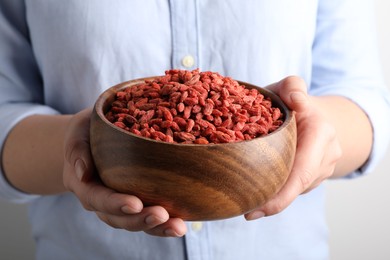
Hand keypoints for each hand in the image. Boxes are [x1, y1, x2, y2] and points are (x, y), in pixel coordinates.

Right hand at [62, 108, 186, 236]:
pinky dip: (164, 223)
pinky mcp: (137, 202)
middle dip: (141, 220)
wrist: (92, 139)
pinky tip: (182, 222)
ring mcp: (120, 205)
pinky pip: (148, 215)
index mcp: (85, 185)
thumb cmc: (86, 132)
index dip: (116, 204)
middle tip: (162, 216)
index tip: (135, 203)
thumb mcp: (78, 131)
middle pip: (119, 219)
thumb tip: (82, 171)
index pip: (98, 199)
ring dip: (157, 227)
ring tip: (177, 227)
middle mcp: (102, 201)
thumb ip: (77, 148)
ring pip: (136, 222)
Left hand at [245, 76, 341, 219]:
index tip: (258, 208)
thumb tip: (296, 100)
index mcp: (320, 132)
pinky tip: (259, 194)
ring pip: (296, 189)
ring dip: (274, 197)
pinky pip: (295, 187)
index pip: (302, 171)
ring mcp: (324, 167)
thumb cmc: (292, 101)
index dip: (282, 194)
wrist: (315, 114)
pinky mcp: (315, 176)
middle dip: (273, 202)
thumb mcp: (288, 87)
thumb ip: (291, 86)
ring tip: (247, 203)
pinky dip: (278, 192)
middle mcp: (326, 153)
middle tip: (246, 212)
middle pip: (298, 186)